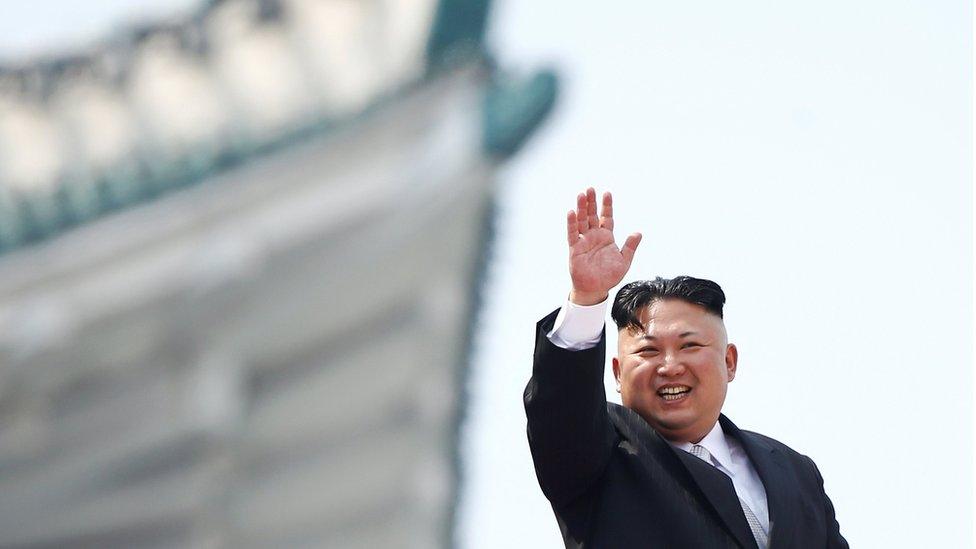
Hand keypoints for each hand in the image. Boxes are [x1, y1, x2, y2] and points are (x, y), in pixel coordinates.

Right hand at [566, 188, 641, 304]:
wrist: (595, 289)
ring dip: (581, 208)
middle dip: (591, 202)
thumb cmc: (609, 276)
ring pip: (582, 221)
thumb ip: (630, 247)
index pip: (606, 217)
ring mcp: (584, 241)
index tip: (607, 193)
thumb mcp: (624, 261)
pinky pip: (572, 234)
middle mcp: (594, 236)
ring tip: (581, 195)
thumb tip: (638, 233)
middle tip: (590, 188)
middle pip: (592, 215)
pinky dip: (571, 223)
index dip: (606, 206)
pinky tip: (571, 212)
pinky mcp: (575, 249)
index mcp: (606, 237)